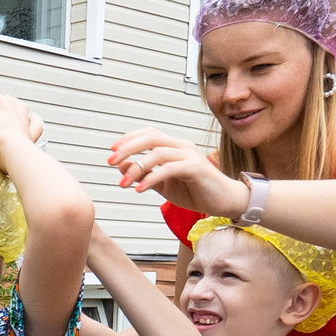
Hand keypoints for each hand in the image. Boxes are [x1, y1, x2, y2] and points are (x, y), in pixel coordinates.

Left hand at [0, 89, 38, 165]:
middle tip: (10, 99)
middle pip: (20, 108)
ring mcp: (11, 117)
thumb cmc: (17, 161)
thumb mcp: (14, 164)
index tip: (33, 117)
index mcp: (29, 136)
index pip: (36, 125)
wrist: (16, 153)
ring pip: (4, 103)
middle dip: (15, 103)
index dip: (35, 120)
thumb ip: (6, 165)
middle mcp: (22, 124)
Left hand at [106, 127, 247, 216]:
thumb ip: (145, 174)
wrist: (224, 202)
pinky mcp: (196, 168)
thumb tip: (122, 167)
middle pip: (151, 137)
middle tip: (111, 161)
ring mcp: (190, 156)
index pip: (149, 134)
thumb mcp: (164, 184)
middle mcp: (182, 147)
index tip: (112, 152)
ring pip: (157, 153)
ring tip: (123, 183)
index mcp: (174, 147)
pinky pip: (169, 169)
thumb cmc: (196, 192)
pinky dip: (152, 178)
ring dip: (136, 167)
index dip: (128, 139)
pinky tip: (140, 189)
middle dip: (127, 148)